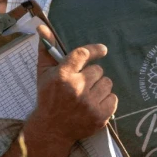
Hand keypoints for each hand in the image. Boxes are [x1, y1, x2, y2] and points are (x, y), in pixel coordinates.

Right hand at [25, 25, 117, 147]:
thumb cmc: (48, 97)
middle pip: (99, 70)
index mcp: (62, 75)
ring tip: (87, 95)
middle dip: (92, 76)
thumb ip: (46, 49)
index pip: (84, 54)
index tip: (103, 50)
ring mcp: (88, 104)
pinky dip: (106, 100)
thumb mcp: (43, 73)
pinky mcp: (99, 117)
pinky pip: (113, 98)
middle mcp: (76, 88)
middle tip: (82, 84)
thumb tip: (42, 26)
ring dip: (100, 87)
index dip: (95, 50)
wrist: (51, 130)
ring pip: (107, 83)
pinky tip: (94, 104)